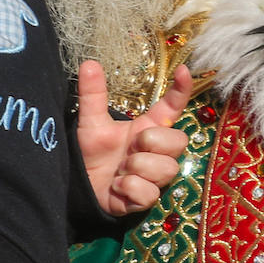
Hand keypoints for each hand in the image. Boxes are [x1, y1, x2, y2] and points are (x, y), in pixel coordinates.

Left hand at [77, 62, 191, 215]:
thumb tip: (89, 63)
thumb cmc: (92, 151)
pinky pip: (149, 192)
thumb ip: (93, 95)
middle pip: (179, 141)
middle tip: (130, 147)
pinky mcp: (148, 199)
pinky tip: (117, 186)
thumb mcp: (91, 122)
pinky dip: (128, 188)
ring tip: (119, 169)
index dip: (181, 89)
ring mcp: (155, 175)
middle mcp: (157, 150)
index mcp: (148, 127)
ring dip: (136, 168)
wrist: (81, 185)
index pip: (173, 106)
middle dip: (152, 142)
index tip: (182, 70)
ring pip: (166, 168)